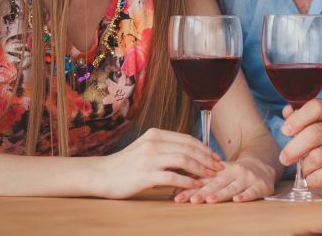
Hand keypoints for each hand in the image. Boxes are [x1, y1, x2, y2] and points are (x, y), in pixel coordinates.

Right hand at [98, 128, 222, 198]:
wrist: (103, 175)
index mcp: (155, 134)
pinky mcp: (145, 175)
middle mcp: (153, 143)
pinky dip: (188, 181)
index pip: (186, 138)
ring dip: (201, 169)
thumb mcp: (145, 149)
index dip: (204, 148)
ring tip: (211, 176)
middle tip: (218, 167)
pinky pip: (173, 177)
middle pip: (188, 148)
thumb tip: (190, 153)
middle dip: (207, 158)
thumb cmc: (126, 164)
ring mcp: (149, 158)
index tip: (215, 157)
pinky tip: (196, 186)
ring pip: (183, 160)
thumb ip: (165, 148)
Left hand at [172, 156, 275, 203]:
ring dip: (220, 194)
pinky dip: (245, 196)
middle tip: (190, 199)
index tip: (177, 195)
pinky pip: (252, 192)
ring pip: (231, 188)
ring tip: (209, 200)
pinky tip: (237, 199)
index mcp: (220, 170)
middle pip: (215, 184)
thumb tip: (176, 186)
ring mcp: (246, 179)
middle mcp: (232, 173)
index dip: (190, 187)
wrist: (262, 166)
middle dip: (202, 192)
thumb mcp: (219, 173)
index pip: (203, 179)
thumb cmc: (235, 173)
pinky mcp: (260, 186)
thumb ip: (201, 179)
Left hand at [280, 99, 321, 194]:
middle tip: (284, 158)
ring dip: (304, 166)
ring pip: (318, 157)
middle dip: (294, 149)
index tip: (285, 131)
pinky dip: (312, 179)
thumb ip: (299, 117)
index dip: (297, 119)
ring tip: (301, 169)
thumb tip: (287, 111)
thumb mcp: (314, 124)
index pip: (316, 107)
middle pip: (314, 134)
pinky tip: (309, 178)